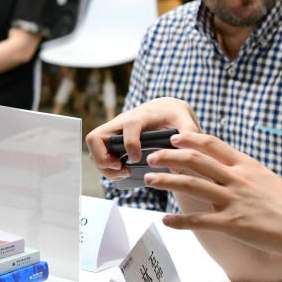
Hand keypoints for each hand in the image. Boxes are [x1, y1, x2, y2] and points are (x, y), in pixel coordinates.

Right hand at [85, 97, 201, 180]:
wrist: (165, 107)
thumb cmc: (173, 114)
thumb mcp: (185, 121)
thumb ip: (187, 138)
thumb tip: (178, 166)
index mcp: (140, 116)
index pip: (128, 126)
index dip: (130, 144)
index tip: (137, 159)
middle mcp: (121, 122)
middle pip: (96, 138)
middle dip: (103, 159)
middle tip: (121, 169)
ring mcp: (114, 131)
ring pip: (94, 148)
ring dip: (103, 166)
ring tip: (123, 173)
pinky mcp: (112, 139)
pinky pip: (98, 153)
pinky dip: (106, 166)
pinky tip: (122, 172)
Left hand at [144, 132, 281, 255]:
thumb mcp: (266, 179)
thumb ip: (244, 172)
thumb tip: (224, 168)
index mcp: (246, 165)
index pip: (212, 144)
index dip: (190, 138)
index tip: (174, 137)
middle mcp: (237, 179)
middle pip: (196, 160)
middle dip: (169, 156)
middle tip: (151, 156)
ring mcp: (234, 201)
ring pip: (192, 185)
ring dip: (166, 181)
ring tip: (148, 179)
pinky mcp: (233, 225)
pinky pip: (199, 221)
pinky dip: (179, 221)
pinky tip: (165, 221)